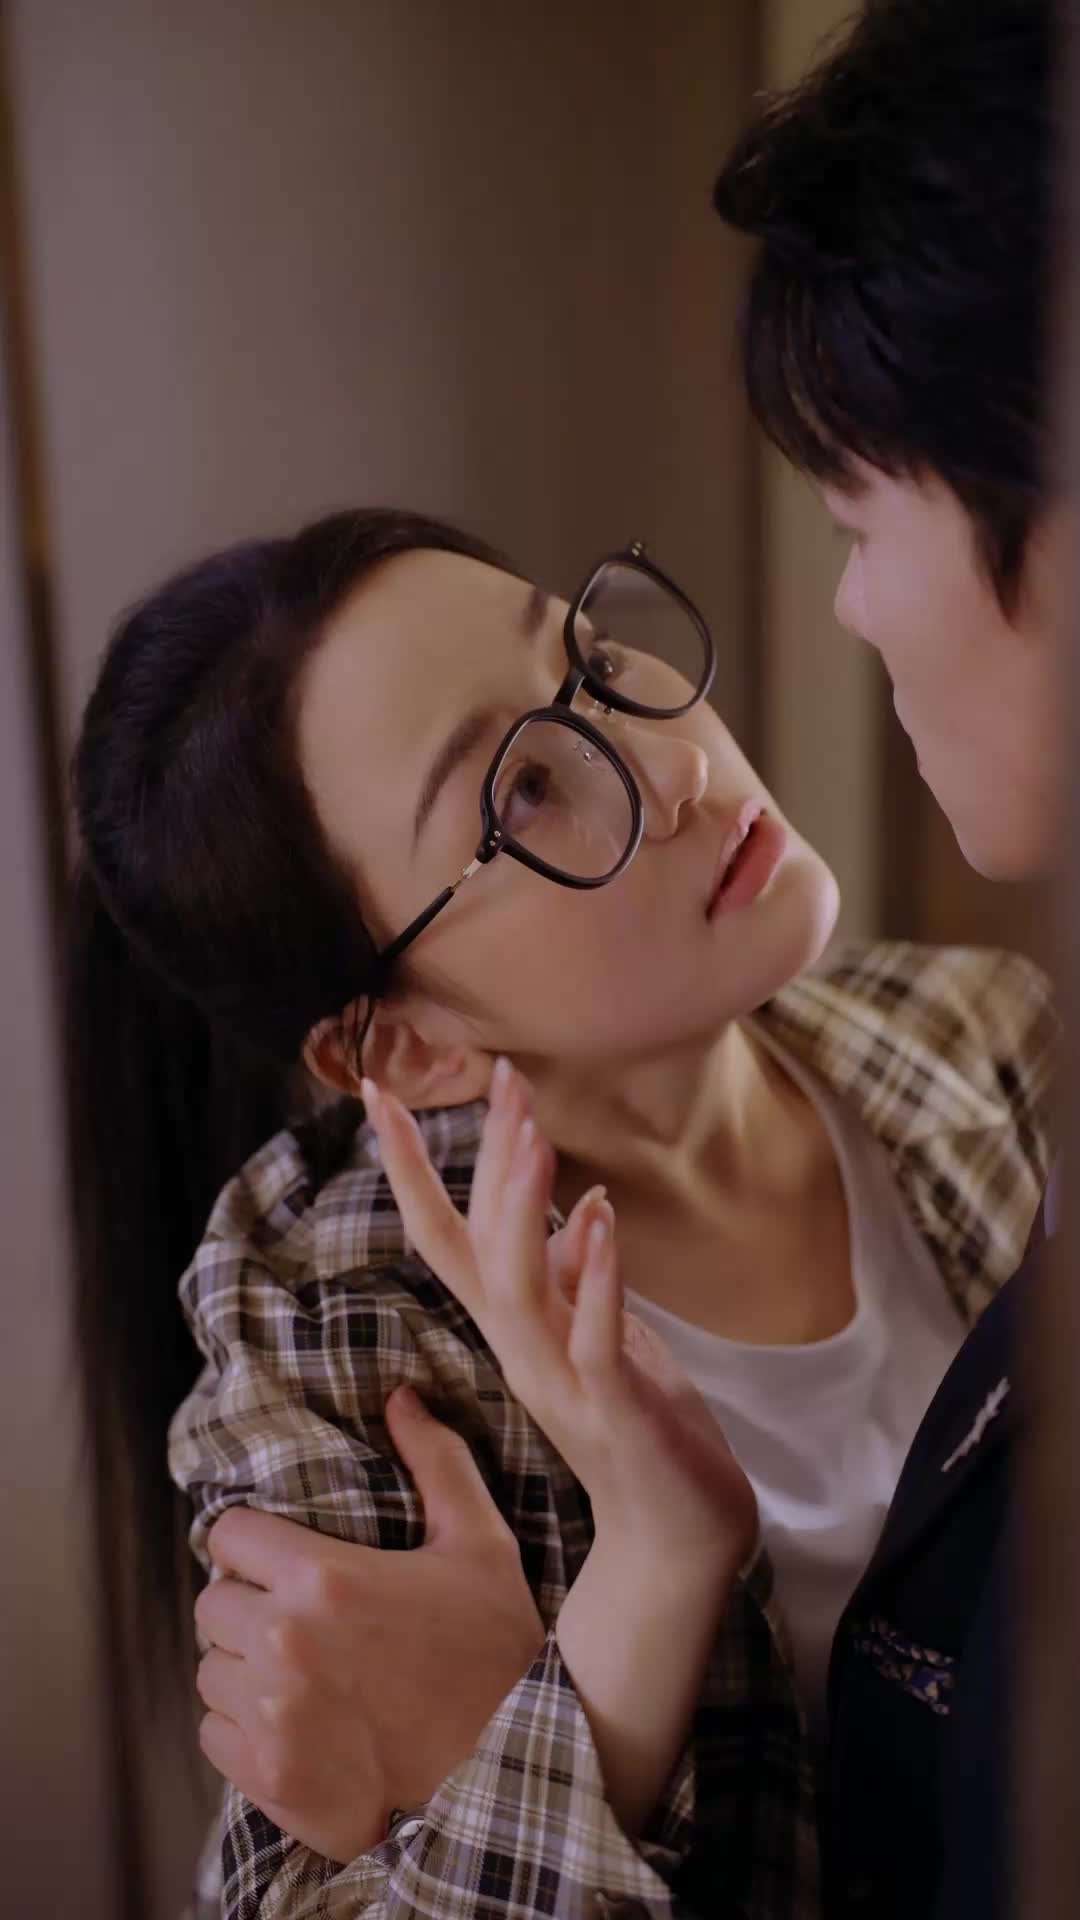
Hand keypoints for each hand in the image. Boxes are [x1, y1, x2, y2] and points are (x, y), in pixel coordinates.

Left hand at [194, 1385, 544, 1861]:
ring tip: (294, 1669)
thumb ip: (436, 1461)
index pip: (228, 1535)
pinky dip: (241, 1728)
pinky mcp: (269, 1777)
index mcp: (324, 1578)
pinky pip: (214, 1735)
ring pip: (210, 1672)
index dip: (252, 1540)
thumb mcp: (480, 1544)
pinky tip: (291, 1720)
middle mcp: (285, 1643)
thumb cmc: (494, 1651)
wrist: (509, 1769)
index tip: (278, 1556)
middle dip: (246, 1602)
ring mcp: (272, 1716)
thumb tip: (402, 1397)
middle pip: (211, 1603)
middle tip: (292, 1615)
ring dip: (242, 1665)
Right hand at [363, 1062, 756, 1583]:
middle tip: (503, 1077)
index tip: (380, 1091)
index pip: (442, 1234)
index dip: (408, 1166)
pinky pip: (594, 1336)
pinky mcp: (614, 1409)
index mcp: (513, 1327)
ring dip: (524, 1208)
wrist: (678, 1538)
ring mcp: (561, 1381)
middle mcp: (520, 1349)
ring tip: (534, 1134)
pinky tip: (599, 1215)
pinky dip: (595, 1276)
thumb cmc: (641, 1429)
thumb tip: (564, 1214)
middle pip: (478, 1244)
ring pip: (520, 1286)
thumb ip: (572, 1280)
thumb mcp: (600, 1336)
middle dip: (488, 1159)